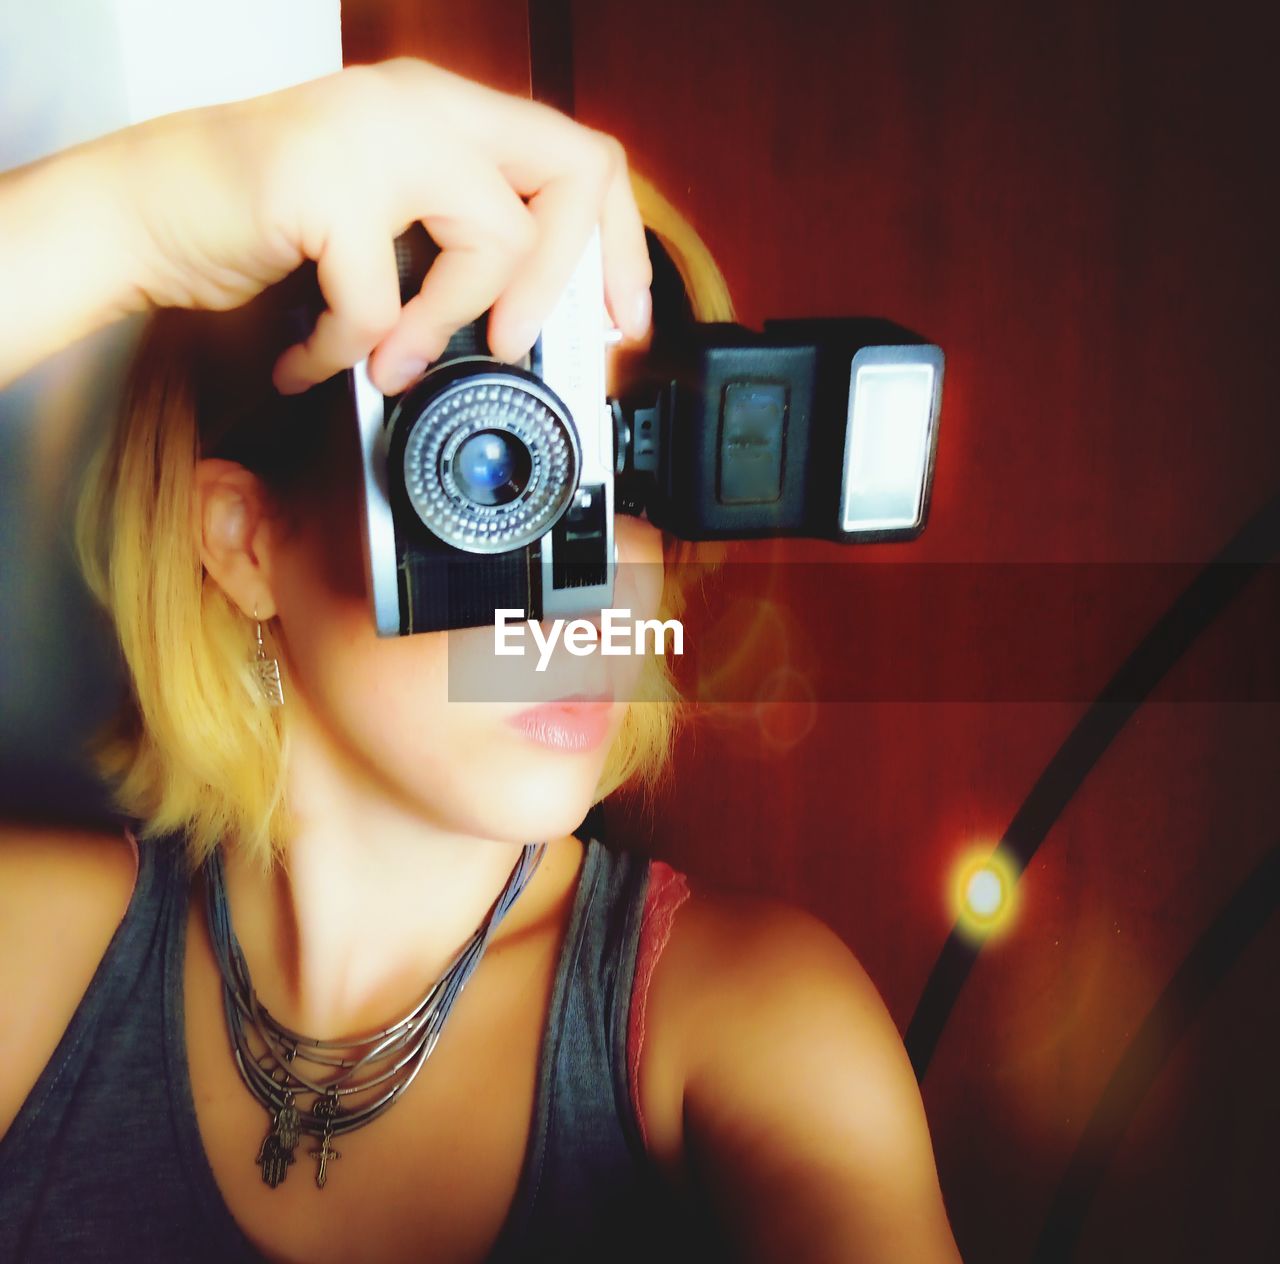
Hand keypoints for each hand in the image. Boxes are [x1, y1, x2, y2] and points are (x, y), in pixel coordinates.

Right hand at [102, 58, 651, 394]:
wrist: (143, 208)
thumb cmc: (268, 222)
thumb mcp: (392, 224)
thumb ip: (461, 247)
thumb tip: (536, 324)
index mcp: (449, 113)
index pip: (583, 156)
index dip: (618, 244)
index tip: (619, 318)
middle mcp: (423, 106)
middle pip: (572, 177)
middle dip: (559, 281)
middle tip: (512, 343)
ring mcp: (376, 136)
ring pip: (493, 241)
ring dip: (440, 326)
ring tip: (384, 358)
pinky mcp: (325, 187)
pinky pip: (382, 302)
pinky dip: (344, 349)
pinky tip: (310, 355)